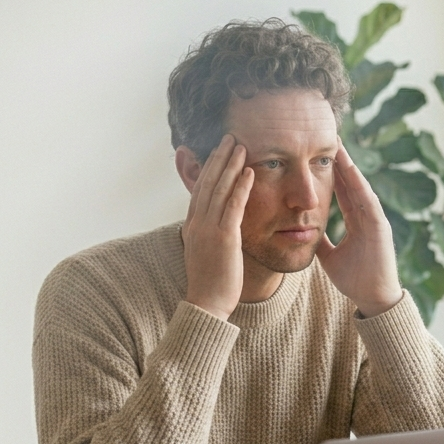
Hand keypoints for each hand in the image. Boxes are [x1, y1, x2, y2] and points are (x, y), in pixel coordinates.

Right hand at [179, 135, 252, 320]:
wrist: (206, 306)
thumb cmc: (210, 284)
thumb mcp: (205, 254)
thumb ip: (209, 236)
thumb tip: (215, 226)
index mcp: (193, 226)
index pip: (200, 190)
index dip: (209, 168)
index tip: (218, 151)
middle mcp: (198, 224)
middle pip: (208, 183)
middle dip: (219, 158)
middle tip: (229, 137)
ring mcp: (209, 230)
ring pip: (219, 189)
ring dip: (230, 165)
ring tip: (240, 145)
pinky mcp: (224, 239)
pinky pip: (233, 207)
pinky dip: (241, 187)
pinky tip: (250, 171)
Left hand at [316, 143, 402, 317]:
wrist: (372, 299)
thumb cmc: (355, 280)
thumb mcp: (329, 257)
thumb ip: (320, 241)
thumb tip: (304, 231)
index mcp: (357, 222)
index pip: (343, 191)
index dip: (332, 173)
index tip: (320, 155)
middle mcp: (367, 216)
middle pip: (351, 184)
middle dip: (341, 162)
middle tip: (331, 138)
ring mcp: (375, 220)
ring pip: (360, 188)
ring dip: (350, 167)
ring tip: (339, 147)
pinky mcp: (380, 227)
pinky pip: (368, 202)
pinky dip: (359, 185)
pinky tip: (350, 171)